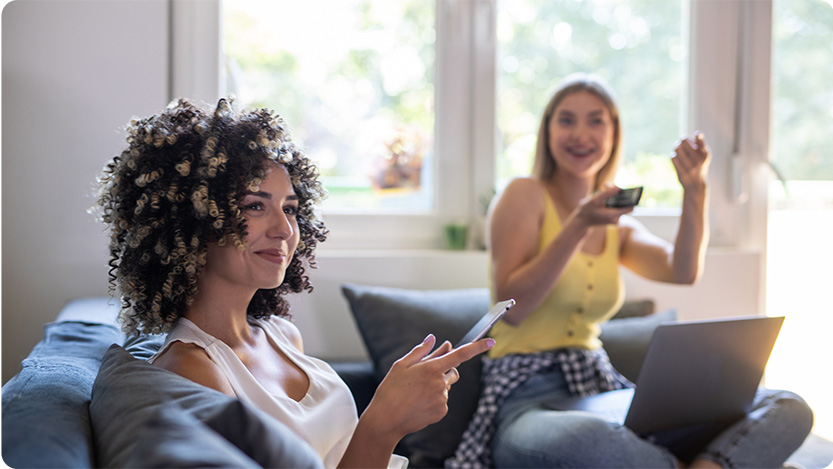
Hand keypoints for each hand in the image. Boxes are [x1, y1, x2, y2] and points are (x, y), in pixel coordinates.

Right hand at [361, 334, 494, 440]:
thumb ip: (421, 351)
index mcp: (431, 368)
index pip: (460, 355)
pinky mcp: (441, 411)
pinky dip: (434, 399)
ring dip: (436, 386)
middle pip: (453, 371)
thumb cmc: (391, 389)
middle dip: (445, 370)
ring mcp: (442, 399)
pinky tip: (419, 403)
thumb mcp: (402, 365)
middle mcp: (440, 383)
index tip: (491, 341)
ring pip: (446, 387)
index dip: (477, 347)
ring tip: (415, 393)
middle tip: (425, 375)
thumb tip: (434, 339)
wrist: (385, 420)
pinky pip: (443, 400)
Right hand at [570, 184, 634, 229]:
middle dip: (619, 195)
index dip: (633, 199)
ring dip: (614, 198)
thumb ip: (607, 193)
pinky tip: (604, 197)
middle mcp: (616, 219)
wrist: (581, 222)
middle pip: (625, 205)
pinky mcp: (613, 219)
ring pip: (620, 206)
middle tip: (611, 186)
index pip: (631, 207)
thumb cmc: (586, 211)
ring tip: (605, 188)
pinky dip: (612, 202)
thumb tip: (619, 187)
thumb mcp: (594, 200)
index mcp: (613, 215)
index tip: (634, 190)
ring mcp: (615, 220)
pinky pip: (616, 208)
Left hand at [671, 132, 710, 193]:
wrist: (696, 185)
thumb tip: (697, 133)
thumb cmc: (699, 166)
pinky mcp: (682, 172)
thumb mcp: (703, 156)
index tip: (697, 134)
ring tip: (678, 151)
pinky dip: (673, 156)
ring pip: (677, 149)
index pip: (701, 143)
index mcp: (705, 155)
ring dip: (676, 148)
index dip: (698, 137)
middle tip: (680, 144)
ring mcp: (690, 167)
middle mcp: (698, 160)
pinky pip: (673, 157)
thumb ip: (700, 145)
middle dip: (680, 141)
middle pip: (684, 142)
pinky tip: (675, 158)